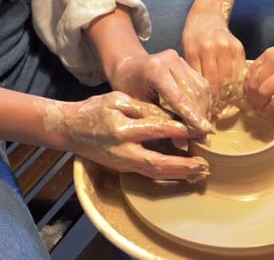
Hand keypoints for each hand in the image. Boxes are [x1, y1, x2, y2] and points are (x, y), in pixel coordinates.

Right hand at [61, 91, 208, 181]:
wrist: (70, 129)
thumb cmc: (93, 110)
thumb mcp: (115, 99)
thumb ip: (140, 107)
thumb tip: (167, 115)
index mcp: (122, 129)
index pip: (155, 130)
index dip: (178, 130)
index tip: (197, 129)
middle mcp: (124, 151)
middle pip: (157, 162)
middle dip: (182, 166)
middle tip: (203, 165)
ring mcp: (124, 162)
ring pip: (155, 172)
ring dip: (178, 174)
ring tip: (199, 172)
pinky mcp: (124, 167)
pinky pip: (149, 172)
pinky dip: (168, 173)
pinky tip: (184, 172)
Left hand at [107, 50, 212, 134]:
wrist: (127, 67)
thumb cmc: (128, 90)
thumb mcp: (140, 107)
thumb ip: (161, 120)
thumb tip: (183, 142)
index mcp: (155, 70)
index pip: (179, 98)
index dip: (193, 117)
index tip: (204, 132)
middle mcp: (171, 60)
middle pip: (193, 93)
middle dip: (200, 116)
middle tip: (205, 137)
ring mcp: (180, 59)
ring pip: (201, 88)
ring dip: (205, 109)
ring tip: (204, 128)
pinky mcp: (186, 62)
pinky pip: (201, 84)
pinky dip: (203, 101)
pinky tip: (202, 116)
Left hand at [182, 8, 245, 100]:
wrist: (207, 15)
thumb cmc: (193, 36)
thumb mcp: (187, 52)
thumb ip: (192, 71)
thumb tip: (198, 97)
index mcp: (194, 51)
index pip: (200, 81)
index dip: (203, 97)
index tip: (204, 109)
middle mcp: (211, 48)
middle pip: (216, 81)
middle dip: (215, 98)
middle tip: (214, 110)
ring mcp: (226, 47)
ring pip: (228, 78)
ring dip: (227, 93)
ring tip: (222, 103)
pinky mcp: (238, 47)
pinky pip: (238, 71)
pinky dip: (235, 83)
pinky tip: (231, 90)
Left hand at [244, 43, 273, 114]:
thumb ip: (270, 67)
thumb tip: (254, 85)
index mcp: (271, 53)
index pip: (250, 73)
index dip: (246, 88)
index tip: (248, 96)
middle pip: (254, 85)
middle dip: (251, 99)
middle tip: (254, 106)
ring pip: (262, 93)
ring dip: (259, 105)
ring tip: (261, 110)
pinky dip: (269, 109)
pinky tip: (269, 112)